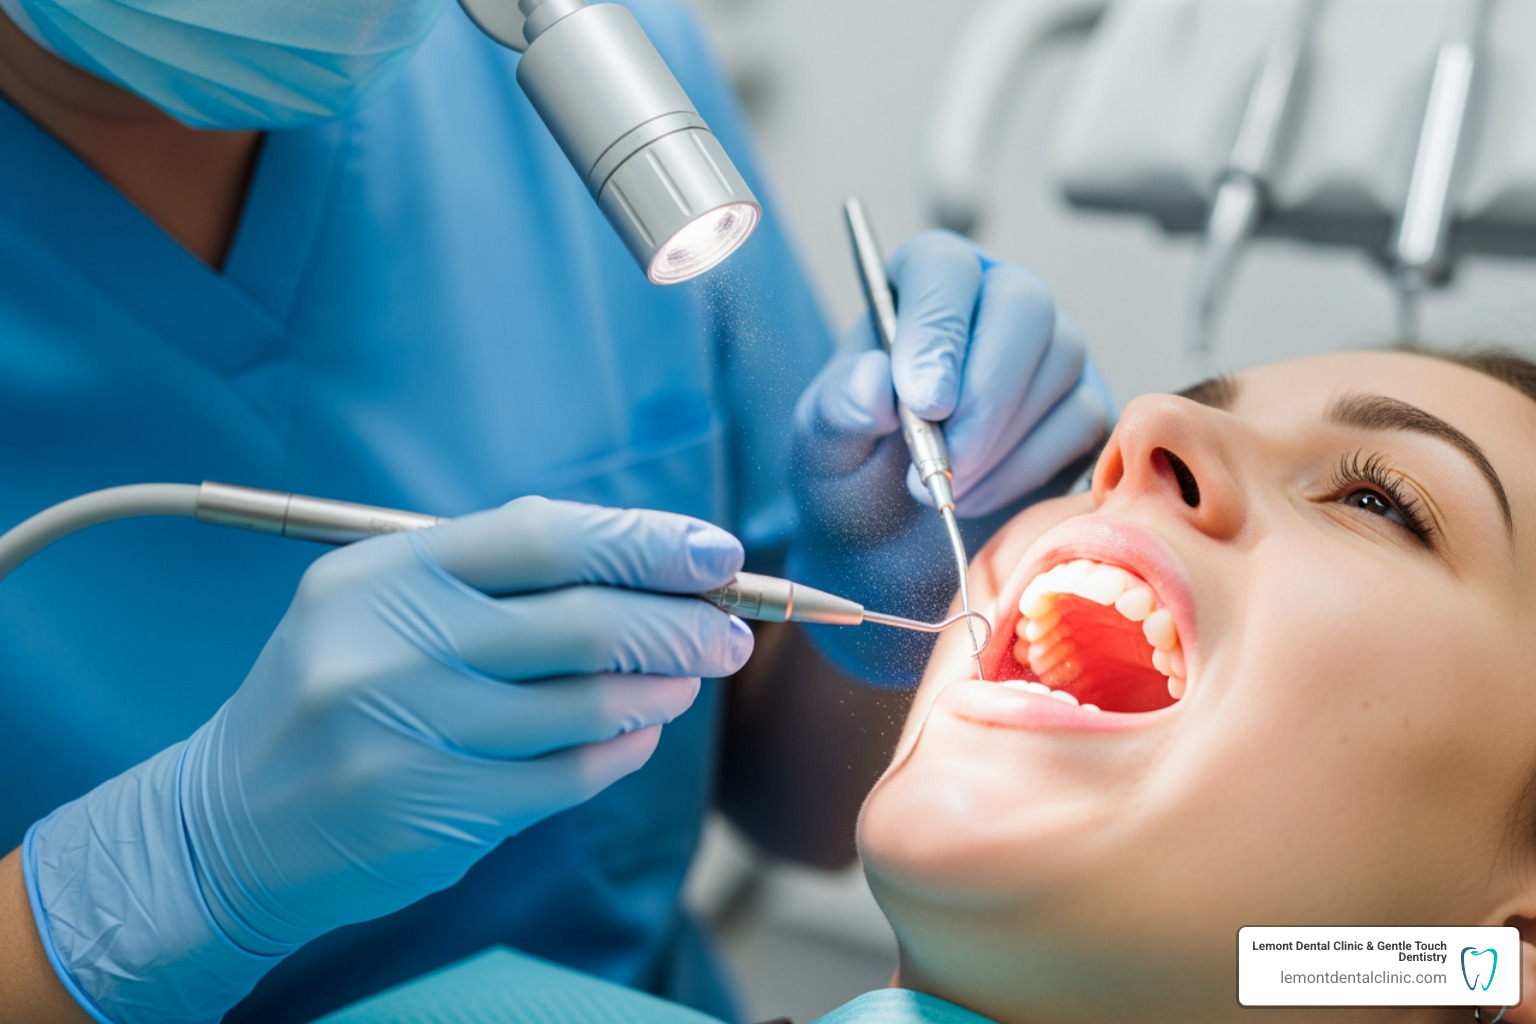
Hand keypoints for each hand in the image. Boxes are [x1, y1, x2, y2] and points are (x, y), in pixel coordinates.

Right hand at [24, 498, 750, 1023]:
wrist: (228, 822)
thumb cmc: (335, 690)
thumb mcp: (382, 602)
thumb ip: (498, 581)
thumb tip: (650, 573)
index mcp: (384, 570)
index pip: (540, 536)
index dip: (643, 539)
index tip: (717, 552)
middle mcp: (391, 646)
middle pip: (579, 622)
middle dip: (679, 624)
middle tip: (732, 631)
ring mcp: (409, 736)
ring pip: (584, 707)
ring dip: (659, 690)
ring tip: (687, 679)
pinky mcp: (432, 816)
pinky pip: (566, 778)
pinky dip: (619, 751)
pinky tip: (636, 733)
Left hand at [788, 233, 1112, 681]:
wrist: (893, 541)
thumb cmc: (856, 468)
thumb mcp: (825, 442)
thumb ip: (840, 407)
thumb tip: (872, 382)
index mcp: (923, 284)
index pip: (943, 269)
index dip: (938, 329)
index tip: (923, 400)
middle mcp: (996, 300)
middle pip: (1023, 306)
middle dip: (985, 393)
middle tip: (943, 460)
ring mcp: (1051, 351)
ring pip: (1059, 365)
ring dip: (999, 440)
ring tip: (941, 486)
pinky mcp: (1085, 409)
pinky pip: (1083, 423)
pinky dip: (1025, 470)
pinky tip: (974, 496)